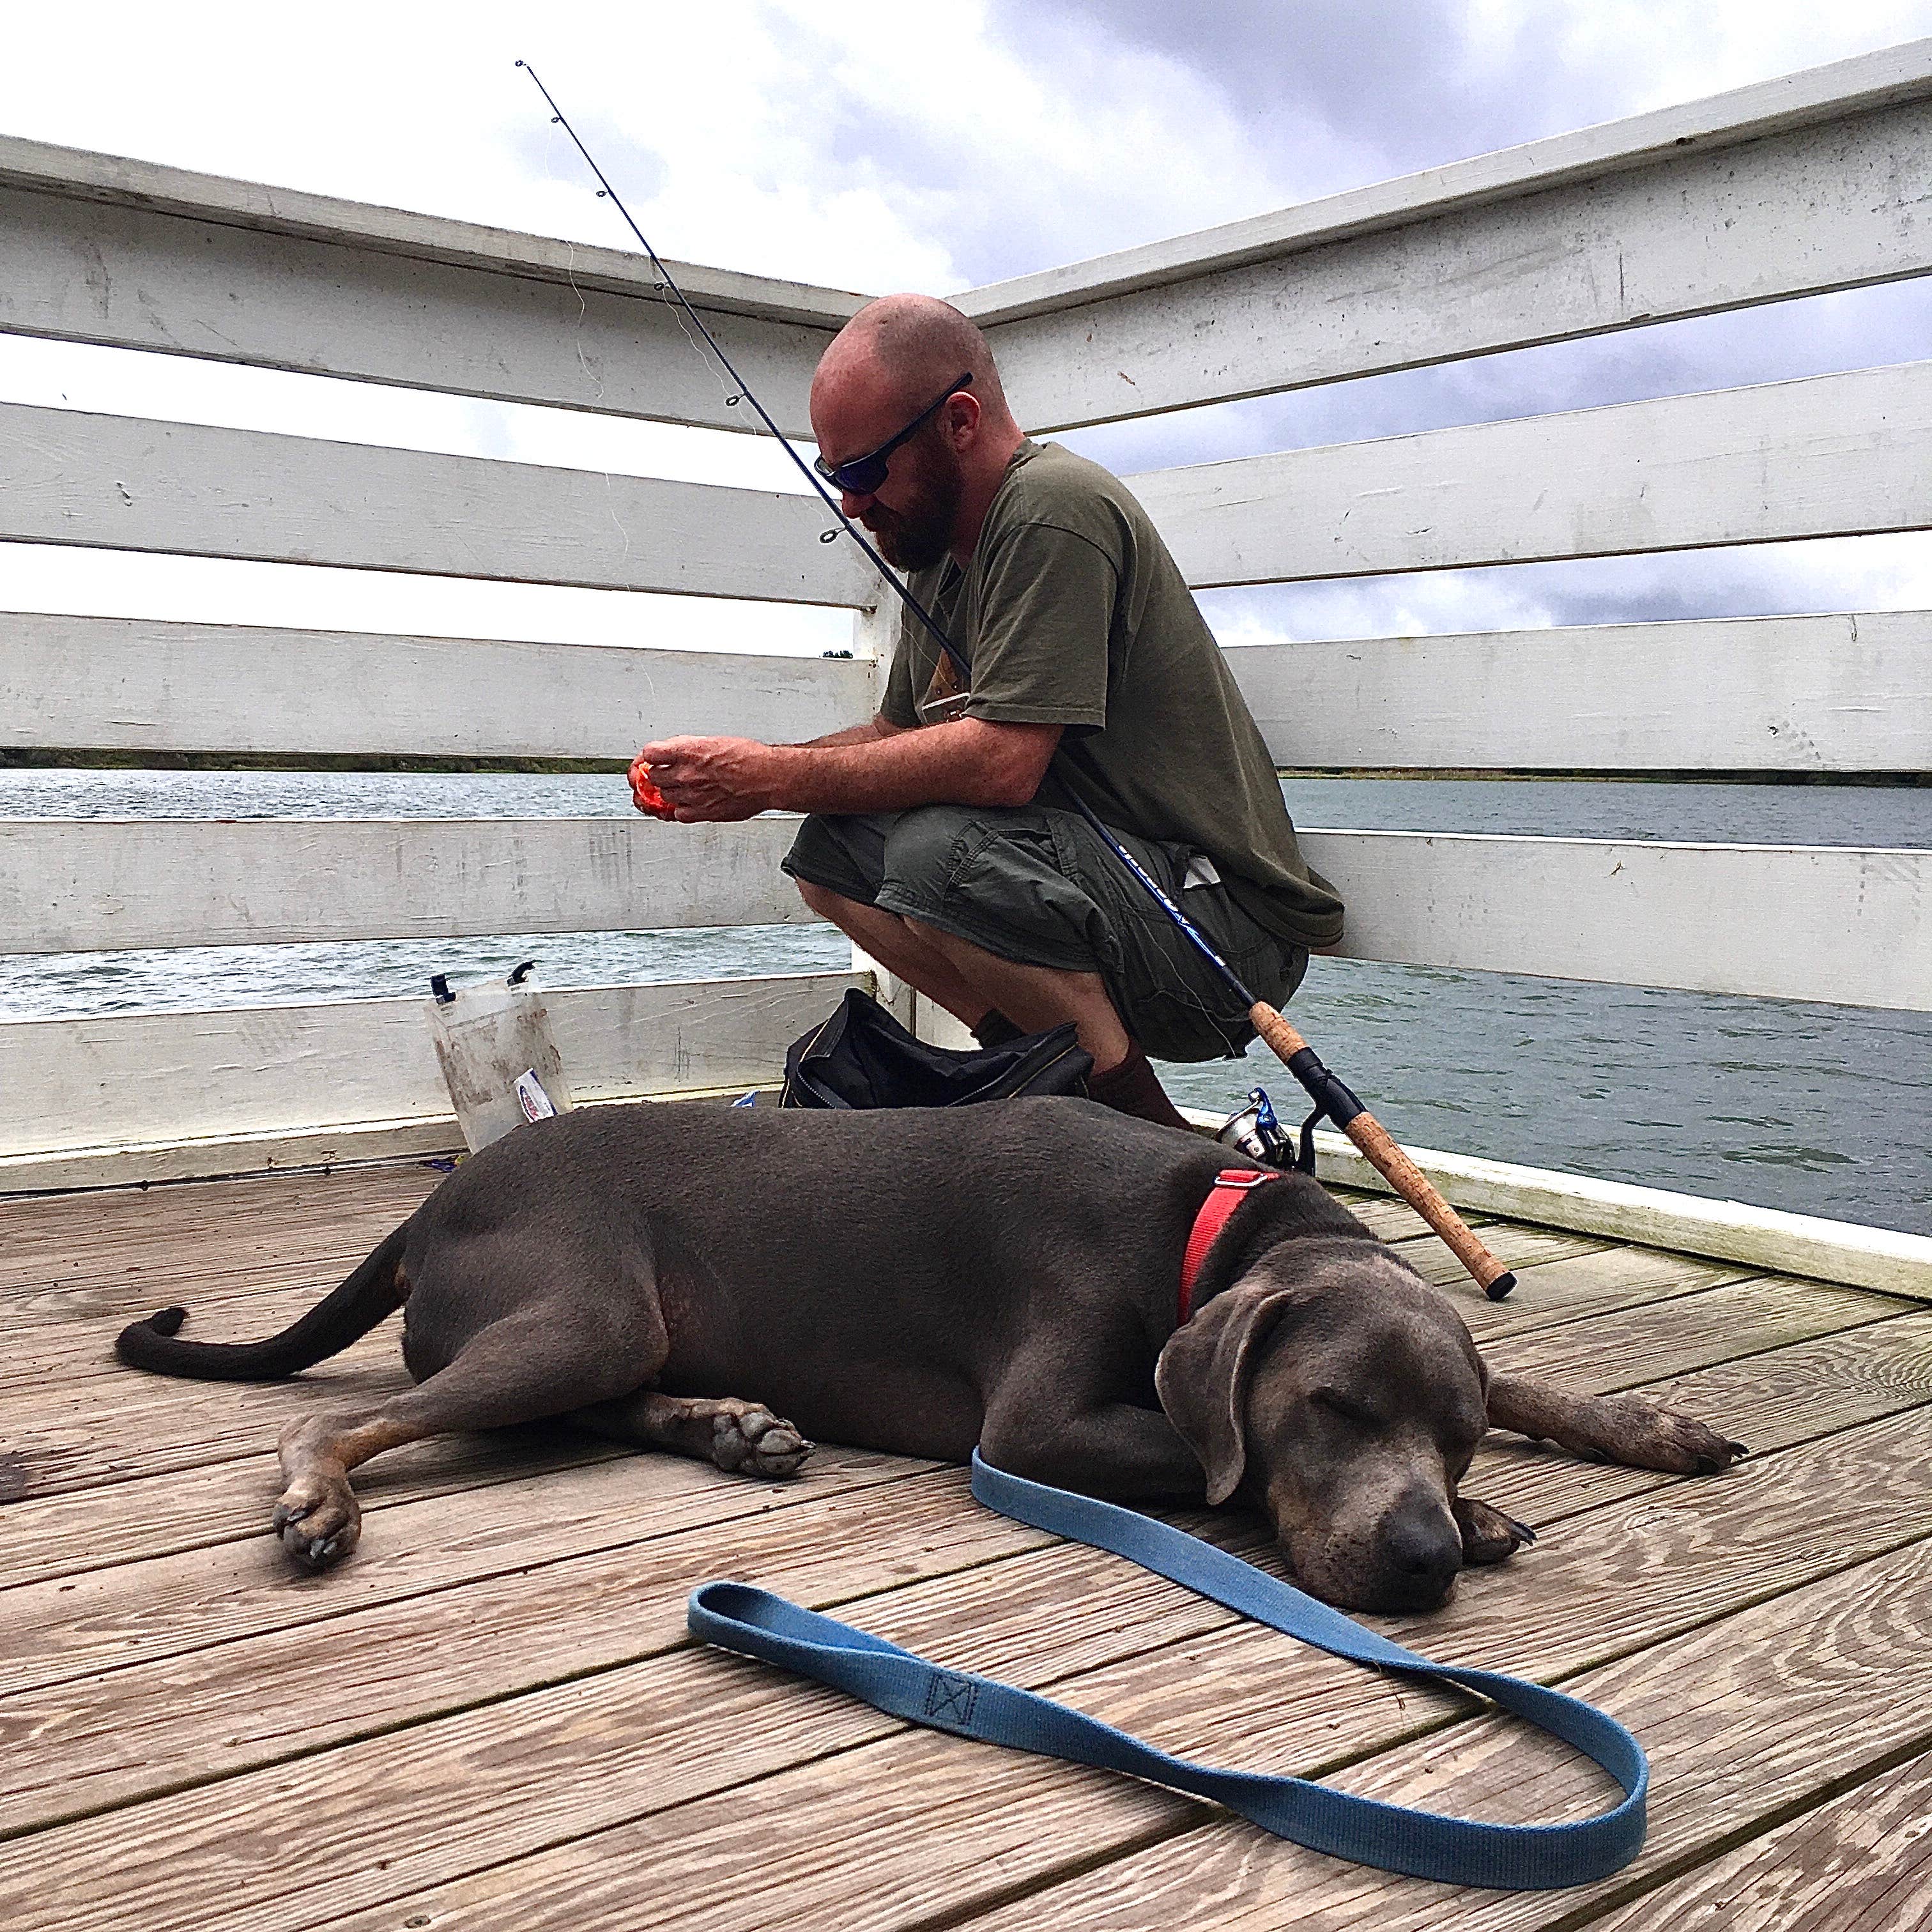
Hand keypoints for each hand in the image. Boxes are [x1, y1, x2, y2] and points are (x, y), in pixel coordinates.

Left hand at [633, 736, 777, 822]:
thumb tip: (674, 753)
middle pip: (654, 777)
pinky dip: (682, 809)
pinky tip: (692, 802)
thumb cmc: (749, 758)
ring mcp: (692, 795)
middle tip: (669, 774)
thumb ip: (689, 749)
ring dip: (672, 792)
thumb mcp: (714, 741)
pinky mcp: (702, 812)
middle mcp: (686, 774)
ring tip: (686, 787)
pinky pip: (679, 814)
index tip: (653, 759)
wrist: (768, 777)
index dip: (651, 757)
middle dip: (660, 775)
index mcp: (688, 751)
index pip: (649, 754)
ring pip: (665, 796)